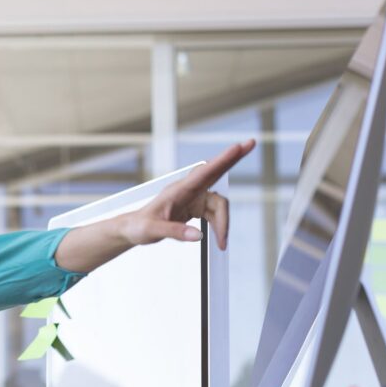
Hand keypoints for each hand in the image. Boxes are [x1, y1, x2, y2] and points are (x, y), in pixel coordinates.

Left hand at [120, 140, 254, 250]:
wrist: (134, 229)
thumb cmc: (139, 226)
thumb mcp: (153, 231)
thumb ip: (175, 232)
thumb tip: (198, 236)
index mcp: (178, 190)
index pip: (203, 172)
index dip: (222, 160)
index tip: (237, 147)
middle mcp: (188, 190)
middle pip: (216, 173)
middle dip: (233, 159)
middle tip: (251, 143)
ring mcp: (194, 198)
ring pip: (219, 205)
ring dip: (224, 224)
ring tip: (222, 243)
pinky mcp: (196, 207)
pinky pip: (215, 215)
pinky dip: (219, 228)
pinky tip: (219, 240)